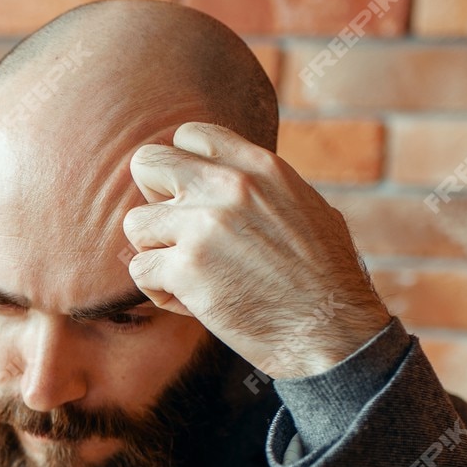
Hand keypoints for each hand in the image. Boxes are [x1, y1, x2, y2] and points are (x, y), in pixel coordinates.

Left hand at [122, 122, 390, 380]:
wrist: (331, 332)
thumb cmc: (326, 279)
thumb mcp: (308, 207)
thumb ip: (265, 187)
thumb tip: (236, 179)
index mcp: (261, 166)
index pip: (190, 135)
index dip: (181, 166)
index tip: (193, 198)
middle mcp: (228, 187)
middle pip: (147, 163)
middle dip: (153, 199)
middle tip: (178, 233)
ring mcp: (203, 226)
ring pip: (135, 224)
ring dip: (154, 251)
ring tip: (188, 274)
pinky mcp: (186, 270)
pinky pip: (139, 270)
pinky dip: (158, 290)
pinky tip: (189, 301)